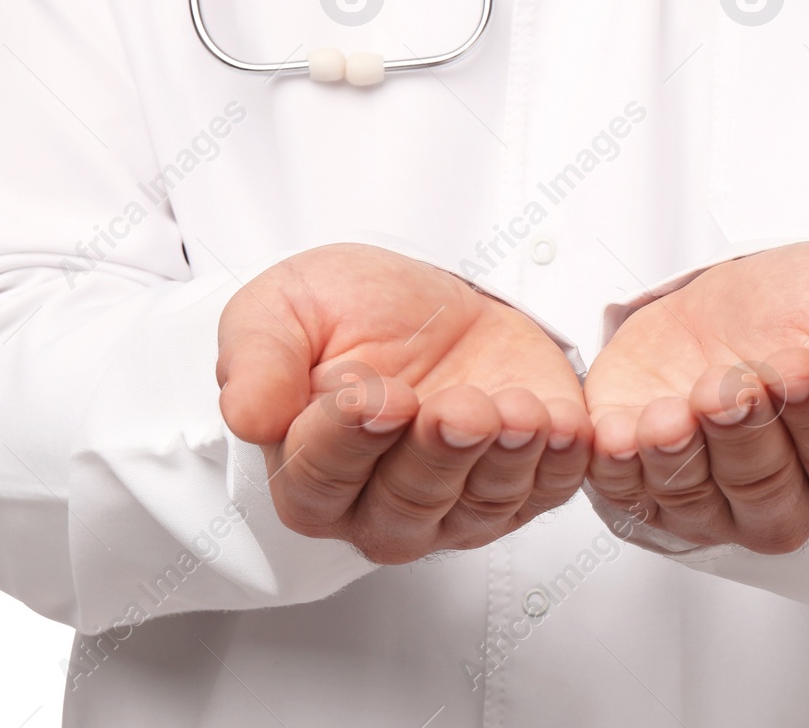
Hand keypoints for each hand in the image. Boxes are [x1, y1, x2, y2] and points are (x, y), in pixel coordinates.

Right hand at [217, 243, 591, 564]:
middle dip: (436, 456)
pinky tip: (563, 427)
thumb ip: (256, 361)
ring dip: (503, 461)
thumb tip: (246, 416)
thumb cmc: (351, 311)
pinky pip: (545, 493)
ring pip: (479, 506)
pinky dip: (559, 465)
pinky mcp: (525, 487)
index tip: (368, 395)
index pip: (319, 480)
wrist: (431, 299)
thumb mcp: (281, 310)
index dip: (345, 442)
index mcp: (308, 476)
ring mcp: (457, 509)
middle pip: (406, 507)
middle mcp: (380, 509)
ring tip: (516, 412)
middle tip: (457, 408)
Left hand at [583, 242, 808, 553]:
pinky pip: (625, 493)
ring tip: (673, 414)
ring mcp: (709, 500)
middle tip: (731, 386)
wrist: (730, 298)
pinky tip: (618, 435)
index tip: (799, 369)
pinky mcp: (641, 481)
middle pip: (767, 488)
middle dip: (746, 435)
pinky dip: (618, 470)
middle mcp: (785, 500)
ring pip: (697, 499)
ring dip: (680, 459)